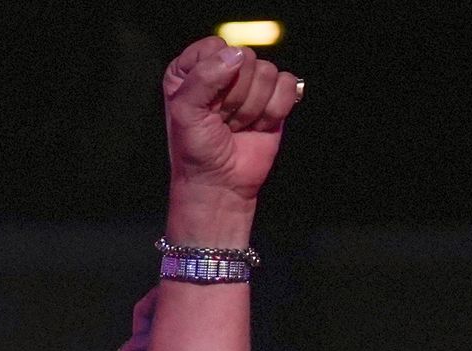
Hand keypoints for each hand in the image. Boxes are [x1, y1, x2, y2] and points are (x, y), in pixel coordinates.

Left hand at [163, 36, 300, 203]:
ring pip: (267, 72)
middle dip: (234, 96)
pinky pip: (287, 85)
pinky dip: (272, 112)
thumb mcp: (184, 111)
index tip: (204, 104)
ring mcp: (250, 83)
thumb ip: (202, 77)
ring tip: (235, 125)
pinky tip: (256, 126)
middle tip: (221, 119)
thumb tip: (236, 56)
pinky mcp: (274, 97)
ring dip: (251, 108)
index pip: (214, 47)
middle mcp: (221, 71)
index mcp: (191, 69)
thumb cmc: (196, 150)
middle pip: (246, 58)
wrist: (220, 183)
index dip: (213, 76)